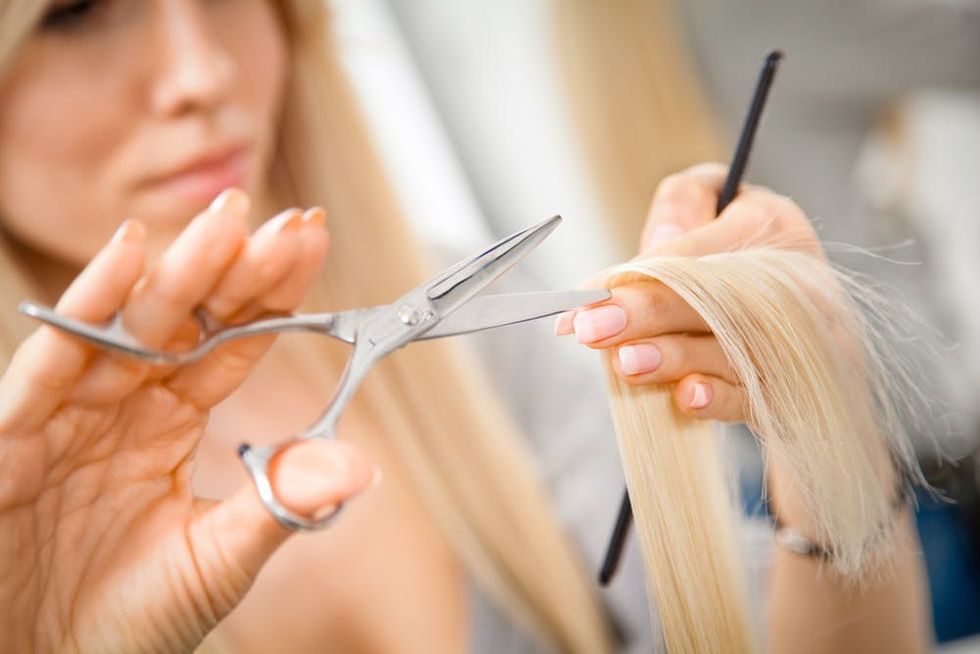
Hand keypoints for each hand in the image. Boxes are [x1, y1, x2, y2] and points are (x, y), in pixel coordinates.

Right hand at [0, 190, 375, 652]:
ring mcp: (72, 414)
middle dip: (236, 267)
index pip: (231, 342)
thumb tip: (359, 464)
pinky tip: (129, 253)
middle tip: (288, 220)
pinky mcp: (16, 435)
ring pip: (130, 324)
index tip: (312, 247)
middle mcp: (125, 406)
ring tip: (229, 221)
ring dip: (180, 270)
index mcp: (171, 424)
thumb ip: (278, 505)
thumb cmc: (123, 624)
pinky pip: (53, 361)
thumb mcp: (216, 562)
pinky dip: (88, 306)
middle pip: (188, 319)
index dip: (272, 296)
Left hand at [556, 163, 821, 420]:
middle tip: (592, 328)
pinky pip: (751, 395)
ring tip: (626, 362)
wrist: (798, 295)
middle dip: (646, 313)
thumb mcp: (714, 197)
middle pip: (711, 299)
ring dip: (674, 358)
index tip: (586, 296)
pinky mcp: (789, 384)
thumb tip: (661, 239)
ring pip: (727, 351)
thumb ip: (683, 204)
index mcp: (768, 227)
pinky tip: (686, 396)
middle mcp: (790, 281)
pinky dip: (718, 398)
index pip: (694, 251)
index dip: (638, 274)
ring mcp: (793, 337)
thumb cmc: (736, 243)